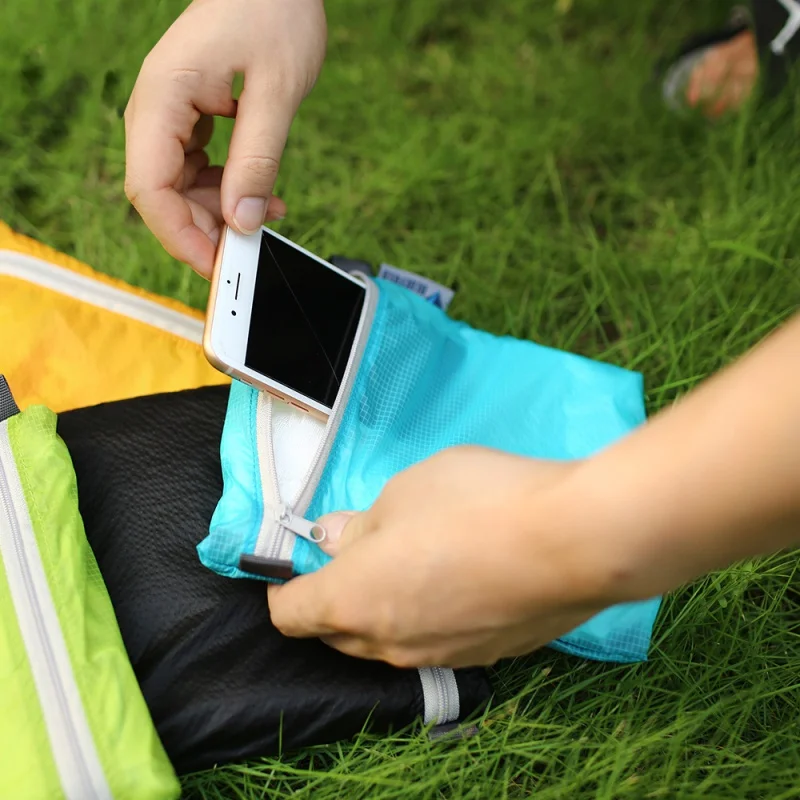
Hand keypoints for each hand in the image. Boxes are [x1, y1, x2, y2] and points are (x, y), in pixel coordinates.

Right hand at [124, 0, 326, 275]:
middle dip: (203, 231)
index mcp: (163, 97)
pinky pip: (197, 171)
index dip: (180, 236)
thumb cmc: (274, 13)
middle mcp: (157, 110)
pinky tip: (260, 196)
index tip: (218, 266)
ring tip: (267, 215)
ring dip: (218, 214)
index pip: (150, 187)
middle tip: (250, 251)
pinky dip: (226, 191)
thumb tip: (244, 221)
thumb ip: (258, 159)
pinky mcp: (191, 118)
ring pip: (179, 188)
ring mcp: (172, 114)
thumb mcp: (277, 91)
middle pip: (161, 195)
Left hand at [267, 447, 629, 668]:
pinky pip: (436, 641)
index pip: (290, 614)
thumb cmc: (473, 504)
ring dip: (384, 610)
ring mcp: (439, 657)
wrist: (572, 540)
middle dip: (333, 601)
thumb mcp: (404, 493)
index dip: (283, 589)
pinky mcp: (486, 656)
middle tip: (357, 553)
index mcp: (354, 601)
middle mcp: (389, 644)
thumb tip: (335, 538)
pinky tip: (462, 578)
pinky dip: (430, 616)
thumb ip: (362, 525)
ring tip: (414, 562)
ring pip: (388, 641)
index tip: (295, 564)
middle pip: (337, 634)